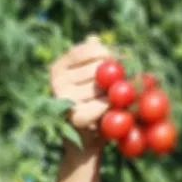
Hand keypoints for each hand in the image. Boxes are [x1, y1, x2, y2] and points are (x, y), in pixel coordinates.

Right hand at [48, 34, 119, 151]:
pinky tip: (112, 111)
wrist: (87, 143)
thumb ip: (93, 60)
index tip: (122, 57)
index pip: (87, 50)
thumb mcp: (91, 81)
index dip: (107, 52)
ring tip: (116, 102)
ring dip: (116, 93)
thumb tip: (94, 38)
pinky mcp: (75, 116)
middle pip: (98, 68)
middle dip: (116, 74)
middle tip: (125, 83)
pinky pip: (102, 104)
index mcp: (58, 67)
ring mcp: (64, 99)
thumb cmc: (92, 106)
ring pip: (103, 87)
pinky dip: (111, 107)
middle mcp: (57, 81)